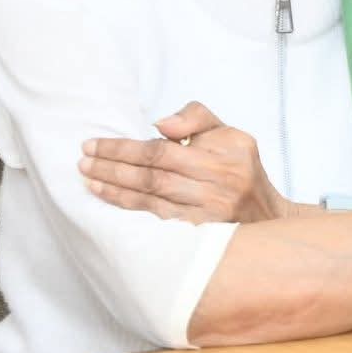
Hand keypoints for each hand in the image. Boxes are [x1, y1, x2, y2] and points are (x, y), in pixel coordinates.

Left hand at [78, 101, 290, 223]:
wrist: (268, 218)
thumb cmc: (241, 169)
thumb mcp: (228, 132)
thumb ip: (196, 117)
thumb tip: (160, 124)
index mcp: (224, 153)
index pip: (162, 149)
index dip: (124, 148)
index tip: (95, 144)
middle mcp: (219, 184)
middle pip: (153, 175)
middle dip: (112, 167)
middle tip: (83, 162)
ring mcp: (211, 214)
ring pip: (152, 200)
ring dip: (115, 190)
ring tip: (89, 179)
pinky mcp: (203, 236)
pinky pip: (158, 221)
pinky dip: (131, 211)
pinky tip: (110, 202)